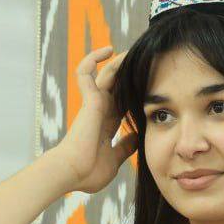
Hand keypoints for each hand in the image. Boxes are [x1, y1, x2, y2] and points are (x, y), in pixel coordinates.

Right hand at [50, 46, 138, 194]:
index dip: (135, 94)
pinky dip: (94, 58)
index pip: (124, 103)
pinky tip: (109, 50)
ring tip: (134, 50)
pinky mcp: (89, 99)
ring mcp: (94, 104)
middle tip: (146, 61)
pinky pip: (86, 72)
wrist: (72, 173)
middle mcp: (101, 111)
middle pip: (117, 85)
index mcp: (107, 124)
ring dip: (118, 61)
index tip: (151, 86)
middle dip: (130, 74)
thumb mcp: (114, 160)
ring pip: (106, 74)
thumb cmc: (89, 173)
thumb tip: (136, 137)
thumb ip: (125, 147)